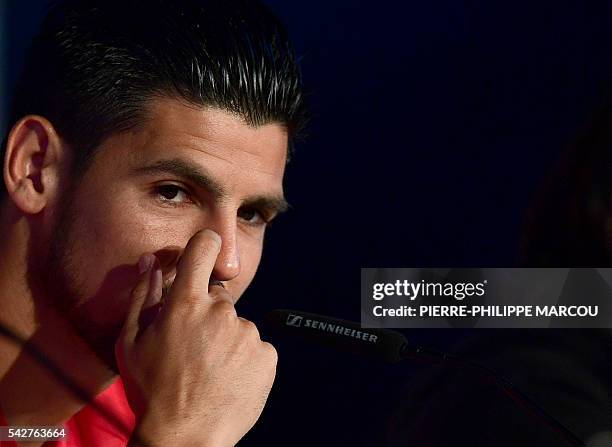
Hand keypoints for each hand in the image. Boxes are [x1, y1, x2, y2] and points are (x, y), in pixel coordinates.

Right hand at [115, 229, 277, 446]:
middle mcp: (221, 311)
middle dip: (206, 315)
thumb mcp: (131, 342)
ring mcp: (248, 333)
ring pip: (236, 325)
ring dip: (225, 340)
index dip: (204, 246)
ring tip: (208, 370)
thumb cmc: (151, 390)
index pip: (204, 247)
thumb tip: (150, 261)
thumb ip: (143, 295)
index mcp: (186, 303)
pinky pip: (255, 346)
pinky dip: (244, 358)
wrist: (185, 439)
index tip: (204, 253)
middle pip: (217, 297)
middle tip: (191, 349)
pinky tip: (226, 379)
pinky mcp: (267, 355)